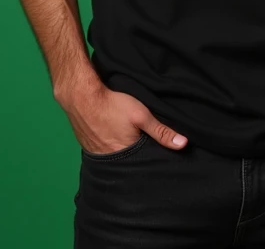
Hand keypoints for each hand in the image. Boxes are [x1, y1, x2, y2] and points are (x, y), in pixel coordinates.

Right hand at [58, 78, 188, 152]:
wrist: (81, 97)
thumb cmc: (112, 105)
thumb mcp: (141, 115)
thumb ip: (162, 131)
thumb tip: (183, 144)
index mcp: (125, 157)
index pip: (144, 167)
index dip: (153, 163)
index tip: (162, 162)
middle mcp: (110, 162)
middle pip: (131, 165)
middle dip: (140, 161)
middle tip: (149, 154)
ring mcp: (98, 156)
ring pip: (119, 160)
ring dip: (126, 156)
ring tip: (134, 148)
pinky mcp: (90, 148)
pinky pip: (106, 154)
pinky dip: (113, 150)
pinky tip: (116, 140)